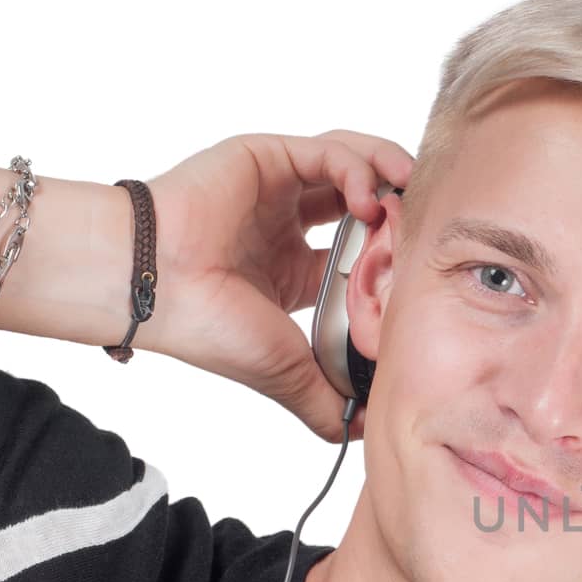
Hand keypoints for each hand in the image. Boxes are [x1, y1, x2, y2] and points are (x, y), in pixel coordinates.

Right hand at [142, 130, 413, 441]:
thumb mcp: (288, 373)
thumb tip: (369, 430)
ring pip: (355, 168)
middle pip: (368, 207)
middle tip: (424, 236)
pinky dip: (360, 169)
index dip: (397, 263)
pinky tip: (369, 201)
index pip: (366, 257)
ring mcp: (280, 190)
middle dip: (403, 217)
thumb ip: (329, 403)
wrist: (157, 286)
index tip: (419, 279)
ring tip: (411, 204)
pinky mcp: (270, 157)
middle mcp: (289, 227)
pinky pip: (330, 151)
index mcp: (295, 272)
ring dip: (392, 181)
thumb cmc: (208, 327)